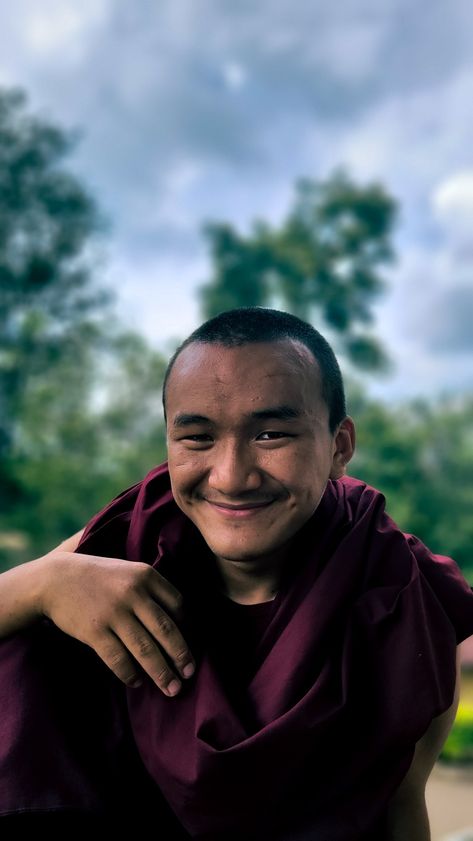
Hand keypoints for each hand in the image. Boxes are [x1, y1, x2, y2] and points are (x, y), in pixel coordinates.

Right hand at [39, 551, 195, 696]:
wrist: (57, 579)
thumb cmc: (99, 577)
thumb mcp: (129, 571)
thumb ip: (152, 589)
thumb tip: (180, 622)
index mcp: (146, 575)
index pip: (178, 605)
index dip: (187, 627)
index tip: (189, 644)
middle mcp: (133, 593)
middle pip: (166, 630)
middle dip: (181, 656)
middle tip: (189, 674)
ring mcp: (114, 613)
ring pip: (145, 650)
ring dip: (162, 673)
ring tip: (172, 689)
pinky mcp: (95, 631)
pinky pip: (119, 659)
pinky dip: (130, 675)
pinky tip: (137, 682)